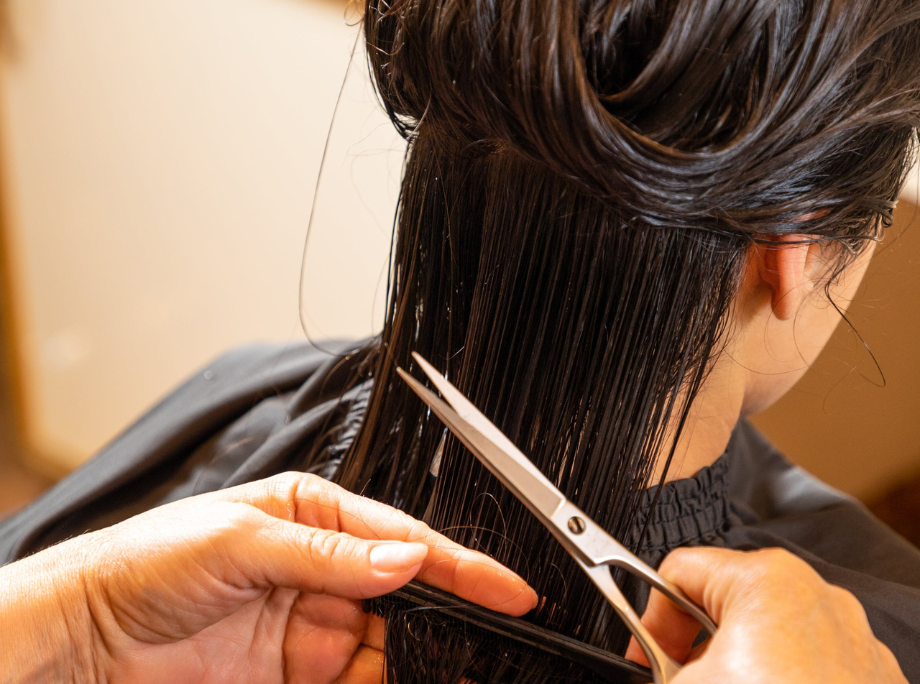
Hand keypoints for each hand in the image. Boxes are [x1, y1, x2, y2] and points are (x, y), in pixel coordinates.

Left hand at [0, 472, 536, 683]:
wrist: (87, 635)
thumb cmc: (149, 561)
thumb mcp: (239, 541)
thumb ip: (327, 555)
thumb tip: (402, 558)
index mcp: (314, 515)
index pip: (402, 539)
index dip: (460, 565)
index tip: (507, 590)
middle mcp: (322, 569)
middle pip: (408, 595)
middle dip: (452, 617)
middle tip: (494, 640)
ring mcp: (312, 624)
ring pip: (393, 644)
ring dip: (424, 658)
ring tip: (456, 668)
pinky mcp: (298, 674)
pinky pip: (361, 682)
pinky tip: (404, 680)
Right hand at [625, 547, 905, 683]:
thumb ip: (649, 660)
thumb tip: (649, 669)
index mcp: (767, 580)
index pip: (678, 573)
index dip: (649, 622)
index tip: (641, 661)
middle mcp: (818, 598)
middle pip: (725, 606)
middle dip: (694, 650)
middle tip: (677, 683)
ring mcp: (853, 643)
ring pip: (769, 639)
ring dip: (736, 670)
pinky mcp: (871, 682)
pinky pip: (808, 670)